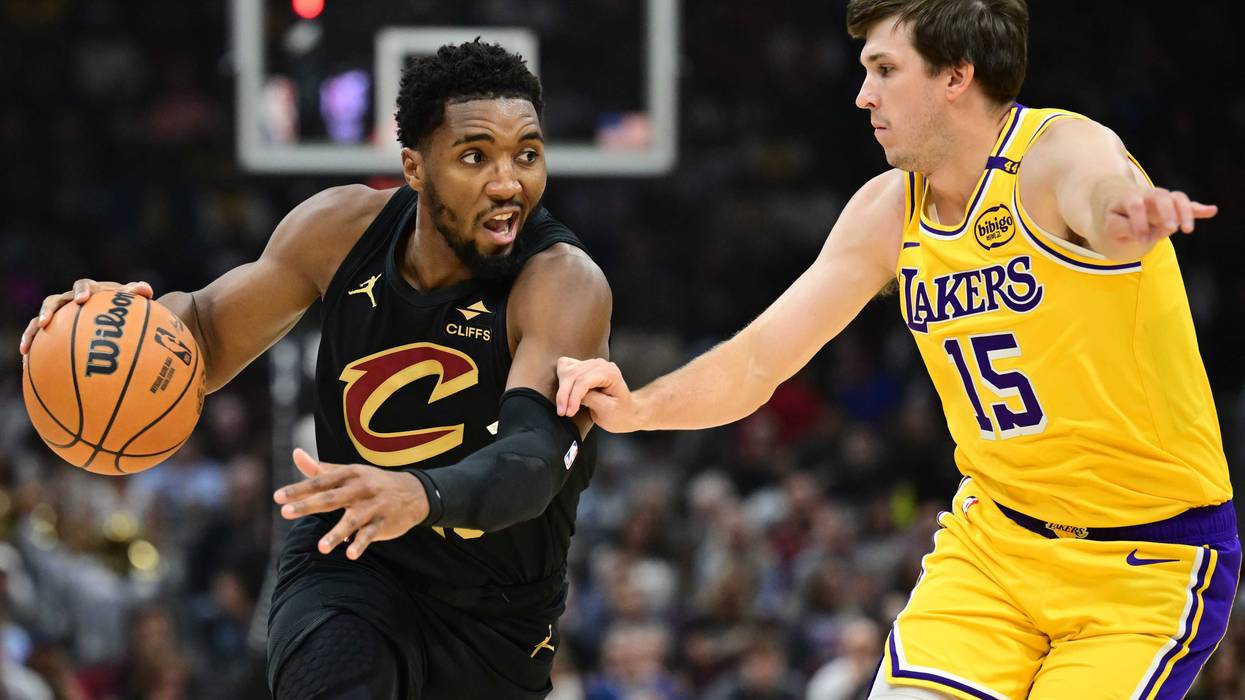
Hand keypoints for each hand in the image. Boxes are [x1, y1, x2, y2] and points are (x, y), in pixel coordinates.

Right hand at [19, 279, 153, 354]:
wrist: (114, 317)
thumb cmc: (123, 310)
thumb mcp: (130, 304)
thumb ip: (136, 295)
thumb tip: (146, 289)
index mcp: (89, 291)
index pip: (83, 285)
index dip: (82, 290)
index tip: (84, 299)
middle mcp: (69, 301)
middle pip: (53, 301)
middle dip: (48, 310)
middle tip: (47, 321)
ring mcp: (59, 316)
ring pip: (39, 321)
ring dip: (32, 332)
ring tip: (26, 349)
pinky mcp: (52, 332)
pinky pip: (39, 341)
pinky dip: (33, 352)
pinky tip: (28, 367)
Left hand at [273, 448, 428, 559]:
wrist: (413, 492)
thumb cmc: (372, 483)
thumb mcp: (348, 472)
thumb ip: (320, 468)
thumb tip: (295, 453)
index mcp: (349, 474)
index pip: (320, 482)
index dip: (298, 489)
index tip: (278, 498)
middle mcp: (360, 488)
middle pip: (331, 498)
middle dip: (308, 505)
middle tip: (285, 513)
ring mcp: (373, 506)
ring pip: (353, 520)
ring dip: (336, 533)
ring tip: (321, 548)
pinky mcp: (384, 522)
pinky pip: (371, 534)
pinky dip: (361, 543)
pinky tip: (350, 554)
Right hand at [555, 356, 640, 432]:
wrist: (626, 412)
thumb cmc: (620, 414)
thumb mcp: (608, 410)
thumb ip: (591, 399)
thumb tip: (574, 395)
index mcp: (610, 373)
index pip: (584, 379)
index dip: (574, 396)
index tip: (569, 412)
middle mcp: (600, 365)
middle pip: (573, 374)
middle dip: (564, 394)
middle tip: (562, 412)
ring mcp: (591, 365)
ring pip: (567, 370)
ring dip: (562, 389)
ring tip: (563, 407)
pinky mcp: (584, 368)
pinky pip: (566, 366)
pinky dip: (561, 378)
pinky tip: (563, 391)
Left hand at [1103, 186, 1215, 252]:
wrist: (1120, 204)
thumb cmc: (1116, 219)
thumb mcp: (1111, 227)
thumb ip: (1124, 229)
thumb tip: (1147, 233)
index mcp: (1129, 197)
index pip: (1136, 205)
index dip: (1139, 223)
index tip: (1141, 240)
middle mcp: (1148, 194)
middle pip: (1161, 196)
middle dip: (1167, 212)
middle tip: (1171, 229)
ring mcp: (1163, 198)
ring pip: (1177, 198)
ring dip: (1185, 213)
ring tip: (1187, 230)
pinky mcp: (1173, 205)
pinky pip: (1188, 204)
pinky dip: (1200, 208)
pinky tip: (1212, 210)